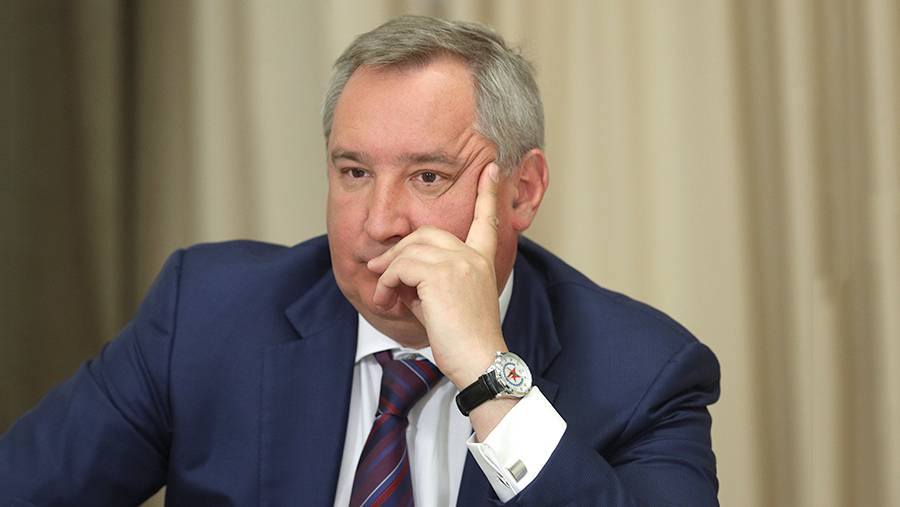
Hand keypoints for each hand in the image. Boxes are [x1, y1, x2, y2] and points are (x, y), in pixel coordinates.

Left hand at [366, 162, 506, 387]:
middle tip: (377, 268)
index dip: (488, 192)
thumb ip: (426, 281)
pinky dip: (387, 282)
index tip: (492, 167)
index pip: (487, 219)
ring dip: (388, 271)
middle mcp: (472, 256)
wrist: (479, 362)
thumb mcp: (444, 303)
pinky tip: (387, 300)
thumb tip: (396, 274)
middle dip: (398, 249)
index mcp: (482, 260)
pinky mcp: (441, 275)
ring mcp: (459, 263)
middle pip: (426, 232)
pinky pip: (401, 267)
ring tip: (382, 295)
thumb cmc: (464, 341)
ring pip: (409, 250)